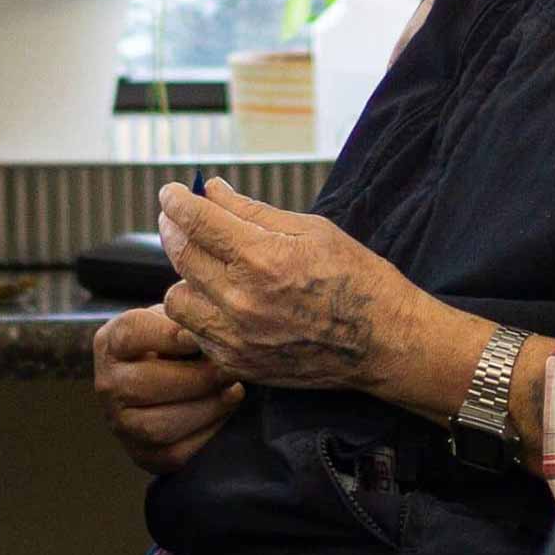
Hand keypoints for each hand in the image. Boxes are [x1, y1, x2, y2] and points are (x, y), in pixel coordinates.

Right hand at [92, 303, 245, 473]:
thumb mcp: (172, 321)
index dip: (168, 334)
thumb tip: (209, 330)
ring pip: (158, 426)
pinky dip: (207, 432)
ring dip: (206, 408)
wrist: (162, 384)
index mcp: (111, 343)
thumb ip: (185, 319)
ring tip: (233, 391)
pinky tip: (223, 411)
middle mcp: (107, 385)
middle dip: (197, 378)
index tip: (201, 336)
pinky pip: (174, 453)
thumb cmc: (174, 344)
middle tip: (230, 369)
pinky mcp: (143, 455)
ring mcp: (121, 424)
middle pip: (144, 385)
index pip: (131, 334)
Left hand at [155, 178, 432, 394]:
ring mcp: (238, 338)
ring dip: (185, 276)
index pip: (198, 221)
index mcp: (264, 259)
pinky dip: (200, 312)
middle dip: (174, 228)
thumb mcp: (311, 230)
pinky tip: (220, 299)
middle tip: (177, 217)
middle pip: (182, 256)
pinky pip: (196, 333)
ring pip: (177, 299)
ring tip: (207, 265)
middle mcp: (243, 301)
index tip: (171, 192)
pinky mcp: (239, 364)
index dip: (177, 201)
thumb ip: (252, 211)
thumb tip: (213, 190)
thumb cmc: (356, 278)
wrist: (384, 342)